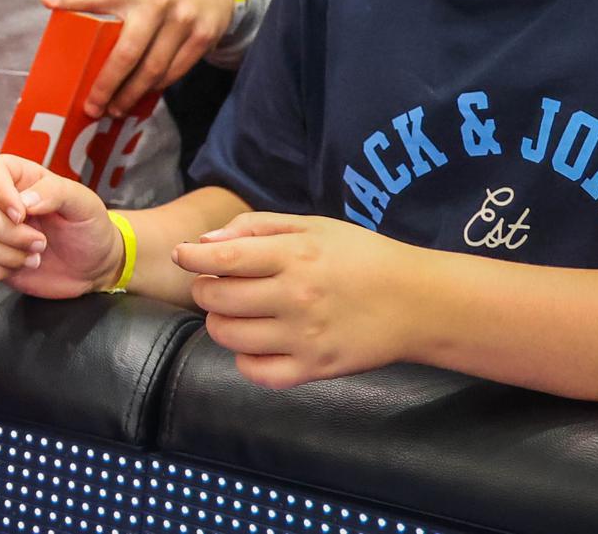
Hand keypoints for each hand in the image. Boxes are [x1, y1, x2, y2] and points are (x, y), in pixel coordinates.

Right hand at [0, 154, 117, 297]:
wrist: (92, 267)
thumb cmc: (89, 227)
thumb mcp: (84, 203)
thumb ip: (55, 192)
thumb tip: (24, 201)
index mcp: (21, 178)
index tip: (21, 214)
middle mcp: (0, 201)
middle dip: (11, 233)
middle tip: (41, 243)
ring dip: (4, 254)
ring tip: (34, 257)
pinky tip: (18, 267)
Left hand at [41, 0, 238, 117]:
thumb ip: (99, 0)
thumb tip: (48, 2)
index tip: (47, 1)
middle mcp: (157, 5)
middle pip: (128, 53)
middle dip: (108, 85)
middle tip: (94, 107)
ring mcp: (182, 22)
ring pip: (153, 70)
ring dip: (132, 94)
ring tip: (116, 108)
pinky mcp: (202, 37)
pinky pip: (175, 72)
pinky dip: (156, 87)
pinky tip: (143, 95)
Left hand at [176, 211, 424, 387]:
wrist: (417, 303)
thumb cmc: (361, 257)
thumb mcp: (313, 225)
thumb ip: (256, 227)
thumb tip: (205, 244)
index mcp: (295, 255)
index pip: (223, 260)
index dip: (191, 259)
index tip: (181, 256)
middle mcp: (296, 297)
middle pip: (217, 299)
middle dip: (205, 290)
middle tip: (216, 285)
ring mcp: (304, 337)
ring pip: (229, 336)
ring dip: (219, 323)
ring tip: (235, 312)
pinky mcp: (314, 369)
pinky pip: (257, 372)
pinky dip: (245, 359)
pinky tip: (255, 343)